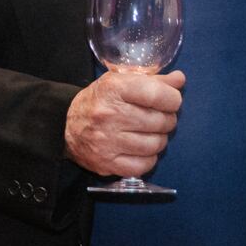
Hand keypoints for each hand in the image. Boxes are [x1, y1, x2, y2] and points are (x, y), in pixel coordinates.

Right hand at [64, 69, 184, 178]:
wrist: (66, 125)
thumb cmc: (100, 100)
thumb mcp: (121, 81)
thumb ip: (152, 80)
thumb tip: (179, 79)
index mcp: (114, 89)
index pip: (157, 94)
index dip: (172, 99)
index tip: (170, 101)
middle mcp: (110, 114)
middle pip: (160, 121)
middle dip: (167, 119)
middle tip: (159, 118)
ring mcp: (107, 141)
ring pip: (155, 144)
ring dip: (159, 140)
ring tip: (151, 134)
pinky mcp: (107, 163)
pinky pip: (144, 165)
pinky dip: (149, 158)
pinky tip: (142, 150)